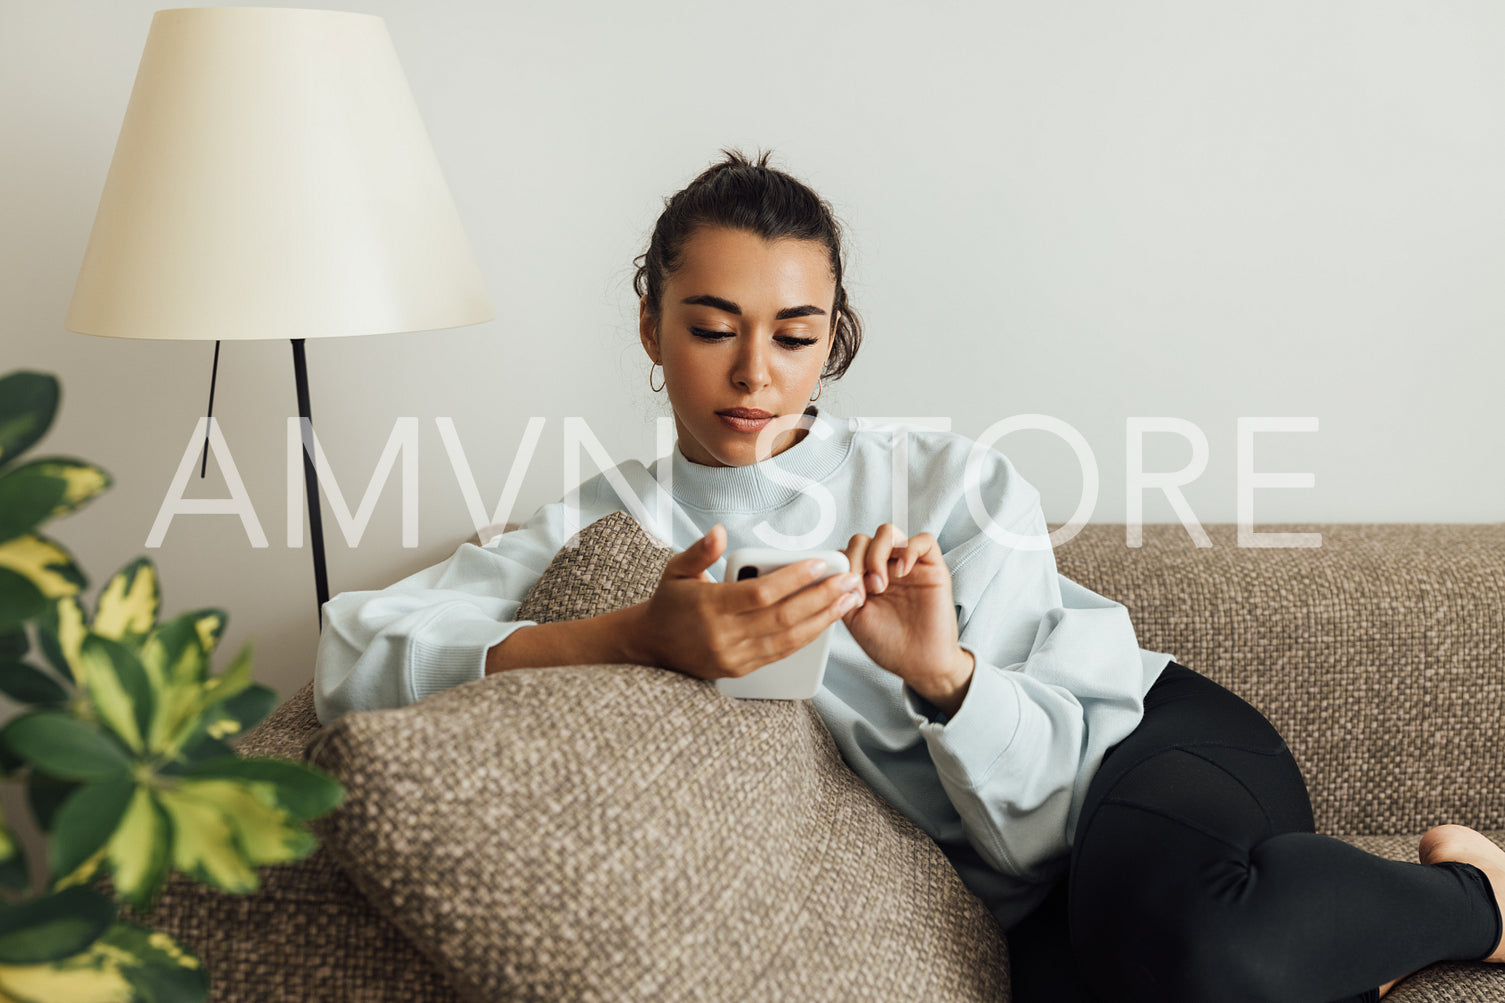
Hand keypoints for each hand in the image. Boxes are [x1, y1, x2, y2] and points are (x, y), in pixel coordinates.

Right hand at [631, 524, 864, 682]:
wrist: (650, 647)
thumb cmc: (669, 602)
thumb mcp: (675, 570)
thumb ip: (700, 551)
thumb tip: (720, 531)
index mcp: (709, 606)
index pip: (760, 593)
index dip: (793, 579)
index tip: (820, 564)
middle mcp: (723, 635)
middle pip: (782, 617)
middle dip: (821, 598)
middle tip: (849, 581)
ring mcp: (733, 656)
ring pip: (787, 640)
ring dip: (822, 620)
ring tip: (848, 600)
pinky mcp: (740, 670)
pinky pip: (780, 654)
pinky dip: (806, 636)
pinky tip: (826, 621)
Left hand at [839, 524, 973, 709]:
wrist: (920, 664)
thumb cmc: (890, 644)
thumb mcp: (854, 618)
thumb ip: (842, 591)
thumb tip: (833, 570)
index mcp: (864, 578)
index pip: (847, 552)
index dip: (842, 565)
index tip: (844, 591)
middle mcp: (885, 568)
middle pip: (863, 539)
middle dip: (856, 560)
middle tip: (864, 590)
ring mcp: (907, 566)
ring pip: (888, 533)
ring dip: (877, 554)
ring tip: (880, 584)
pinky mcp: (932, 568)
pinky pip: (923, 540)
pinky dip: (909, 550)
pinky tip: (902, 572)